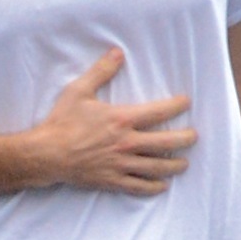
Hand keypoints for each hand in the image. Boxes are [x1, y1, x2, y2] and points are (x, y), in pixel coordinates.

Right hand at [33, 48, 196, 195]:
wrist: (47, 154)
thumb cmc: (62, 122)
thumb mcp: (79, 91)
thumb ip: (101, 71)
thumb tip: (118, 52)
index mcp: (122, 119)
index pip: (159, 112)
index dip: (177, 106)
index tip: (186, 103)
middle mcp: (127, 142)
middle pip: (167, 142)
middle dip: (185, 139)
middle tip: (194, 137)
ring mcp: (121, 163)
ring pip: (157, 166)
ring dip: (175, 165)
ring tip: (184, 163)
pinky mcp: (113, 180)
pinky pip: (139, 186)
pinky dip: (154, 187)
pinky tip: (162, 185)